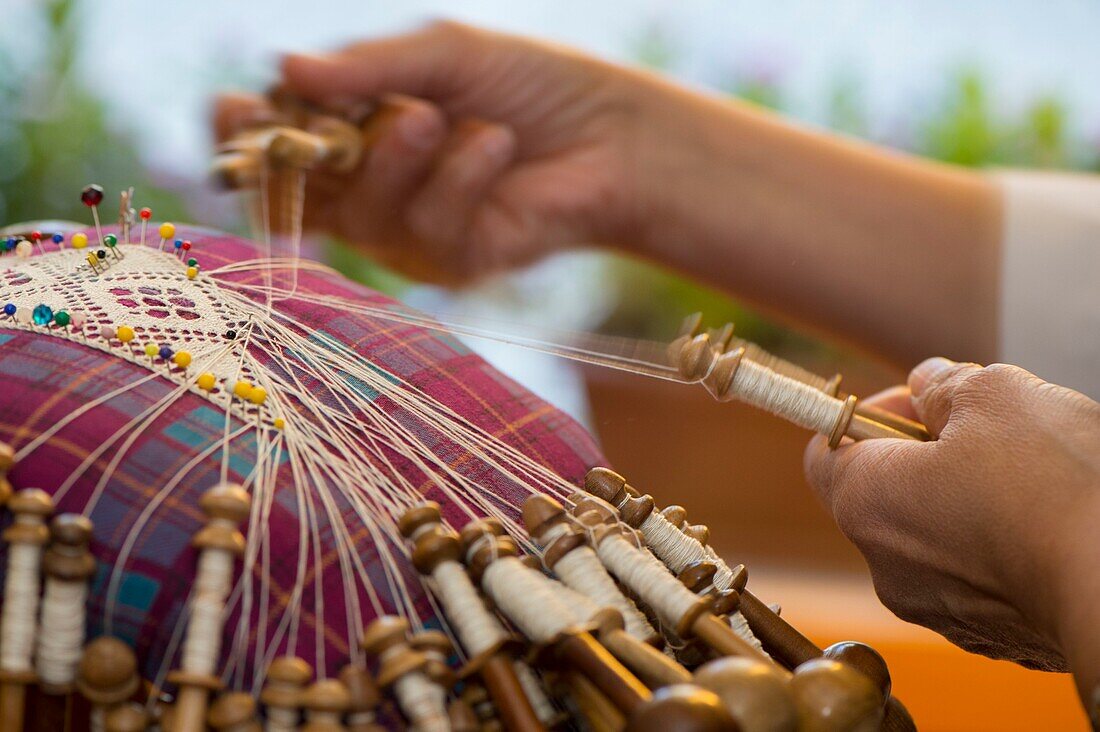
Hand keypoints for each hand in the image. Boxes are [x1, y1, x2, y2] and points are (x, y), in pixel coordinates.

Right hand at [214, 22, 682, 282]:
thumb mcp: (446, 55)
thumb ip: (371, 67)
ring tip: (437, 117)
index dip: (245, 135)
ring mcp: (407, 233)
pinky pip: (429, 229)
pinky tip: (497, 146)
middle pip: (300, 194)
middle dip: (301, 159)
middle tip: (313, 122)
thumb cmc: (531, 85)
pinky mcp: (451, 265)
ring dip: (395, 158)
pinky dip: (460, 178)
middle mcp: (371, 189)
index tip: (233, 110)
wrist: (613, 135)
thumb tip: (285, 68)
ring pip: (363, 213)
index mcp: (355, 131)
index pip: (278, 143)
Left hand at [804, 359, 1099, 685]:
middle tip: (988, 430)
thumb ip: (945, 385)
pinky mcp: (990, 635)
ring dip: (969, 497)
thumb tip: (928, 385)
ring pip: (937, 533)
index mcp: (864, 503)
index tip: (921, 401)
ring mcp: (938, 608)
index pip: (826, 450)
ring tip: (1030, 478)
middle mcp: (886, 565)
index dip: (871, 414)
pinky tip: (1047, 524)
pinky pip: (979, 573)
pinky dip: (1002, 544)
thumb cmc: (1052, 488)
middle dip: (930, 451)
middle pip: (886, 491)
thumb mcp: (995, 394)